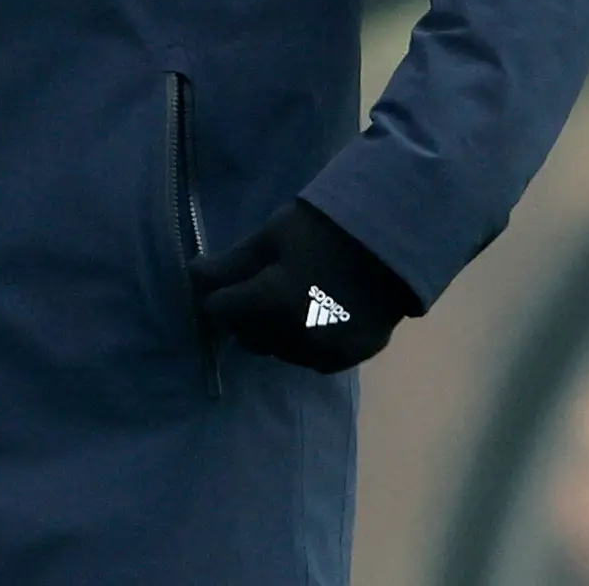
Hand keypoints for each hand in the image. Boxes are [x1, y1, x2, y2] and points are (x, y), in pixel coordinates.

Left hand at [191, 199, 416, 373]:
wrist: (394, 241)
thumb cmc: (326, 229)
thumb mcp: (271, 237)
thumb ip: (230, 264)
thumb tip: (193, 277)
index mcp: (273, 304)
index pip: (218, 311)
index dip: (217, 293)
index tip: (227, 279)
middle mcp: (296, 338)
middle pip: (246, 335)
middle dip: (244, 314)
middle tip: (260, 285)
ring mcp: (325, 353)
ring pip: (277, 351)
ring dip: (273, 331)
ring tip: (291, 298)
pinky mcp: (350, 358)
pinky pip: (310, 358)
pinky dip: (304, 341)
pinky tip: (315, 313)